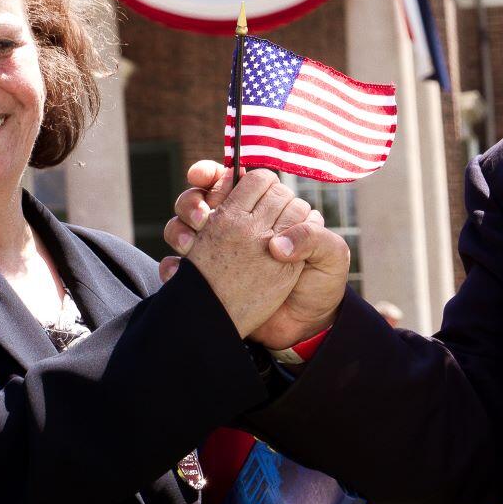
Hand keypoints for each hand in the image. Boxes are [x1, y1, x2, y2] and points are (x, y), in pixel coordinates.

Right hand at [178, 169, 320, 338]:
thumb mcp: (328, 257)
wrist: (304, 327)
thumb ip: (313, 237)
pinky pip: (177, 267)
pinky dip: (174, 267)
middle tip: (203, 219)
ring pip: (181, 228)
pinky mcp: (209, 280)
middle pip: (200, 199)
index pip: (236, 182)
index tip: (210, 180)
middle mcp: (238, 227)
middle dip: (195, 202)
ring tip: (191, 243)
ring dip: (180, 229)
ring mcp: (219, 253)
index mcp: (268, 212)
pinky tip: (180, 270)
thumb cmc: (319, 285)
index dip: (222, 176)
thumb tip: (276, 244)